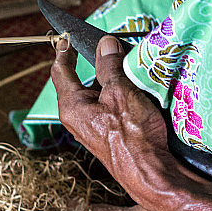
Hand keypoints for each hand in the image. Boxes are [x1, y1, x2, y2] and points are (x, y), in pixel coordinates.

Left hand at [51, 36, 199, 210]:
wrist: (150, 174)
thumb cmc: (133, 136)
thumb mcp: (121, 92)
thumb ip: (109, 66)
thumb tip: (105, 44)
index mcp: (71, 106)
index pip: (61, 70)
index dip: (64, 50)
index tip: (66, 36)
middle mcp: (77, 117)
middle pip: (81, 81)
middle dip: (96, 65)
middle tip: (114, 50)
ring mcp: (92, 127)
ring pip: (98, 94)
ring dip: (112, 81)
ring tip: (131, 72)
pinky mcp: (107, 134)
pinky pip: (109, 106)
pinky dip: (119, 95)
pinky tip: (136, 94)